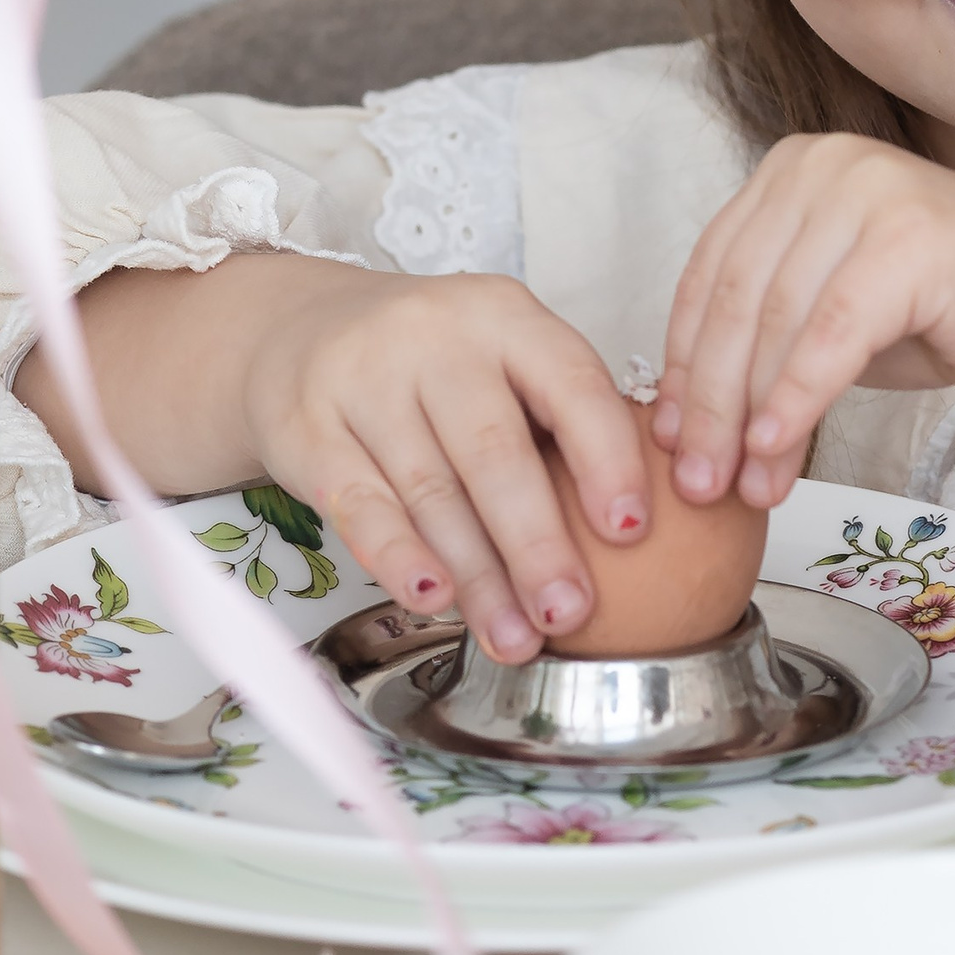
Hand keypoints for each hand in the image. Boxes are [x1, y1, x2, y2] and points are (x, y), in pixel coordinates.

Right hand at [25, 254, 653, 662]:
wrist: (298, 329)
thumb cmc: (435, 364)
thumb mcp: (504, 357)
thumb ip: (564, 418)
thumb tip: (656, 523)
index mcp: (506, 317)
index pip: (569, 384)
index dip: (605, 457)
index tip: (633, 529)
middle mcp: (435, 338)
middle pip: (494, 450)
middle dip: (538, 542)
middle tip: (571, 612)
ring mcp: (363, 379)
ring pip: (430, 490)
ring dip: (477, 576)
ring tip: (516, 637)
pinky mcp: (306, 427)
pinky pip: (359, 502)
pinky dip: (398, 556)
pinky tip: (434, 599)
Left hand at [655, 136, 954, 510]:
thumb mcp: (837, 317)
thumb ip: (768, 339)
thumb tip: (685, 421)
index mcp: (792, 170)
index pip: (710, 275)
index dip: (680, 365)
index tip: (669, 441)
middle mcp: (823, 165)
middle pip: (734, 300)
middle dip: (707, 404)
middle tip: (698, 482)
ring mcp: (869, 192)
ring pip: (775, 321)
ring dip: (746, 419)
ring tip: (741, 488)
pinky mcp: (909, 238)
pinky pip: (829, 336)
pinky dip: (795, 402)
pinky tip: (779, 453)